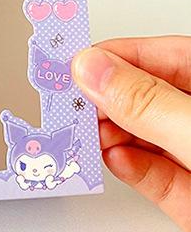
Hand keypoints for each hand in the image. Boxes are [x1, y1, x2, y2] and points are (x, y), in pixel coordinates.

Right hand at [72, 36, 190, 231]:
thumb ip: (147, 104)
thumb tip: (92, 70)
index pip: (163, 56)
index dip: (116, 56)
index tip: (74, 61)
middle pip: (146, 97)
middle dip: (105, 100)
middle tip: (68, 100)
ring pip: (142, 137)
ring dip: (108, 136)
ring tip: (85, 133)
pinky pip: (151, 175)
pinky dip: (126, 167)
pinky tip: (112, 159)